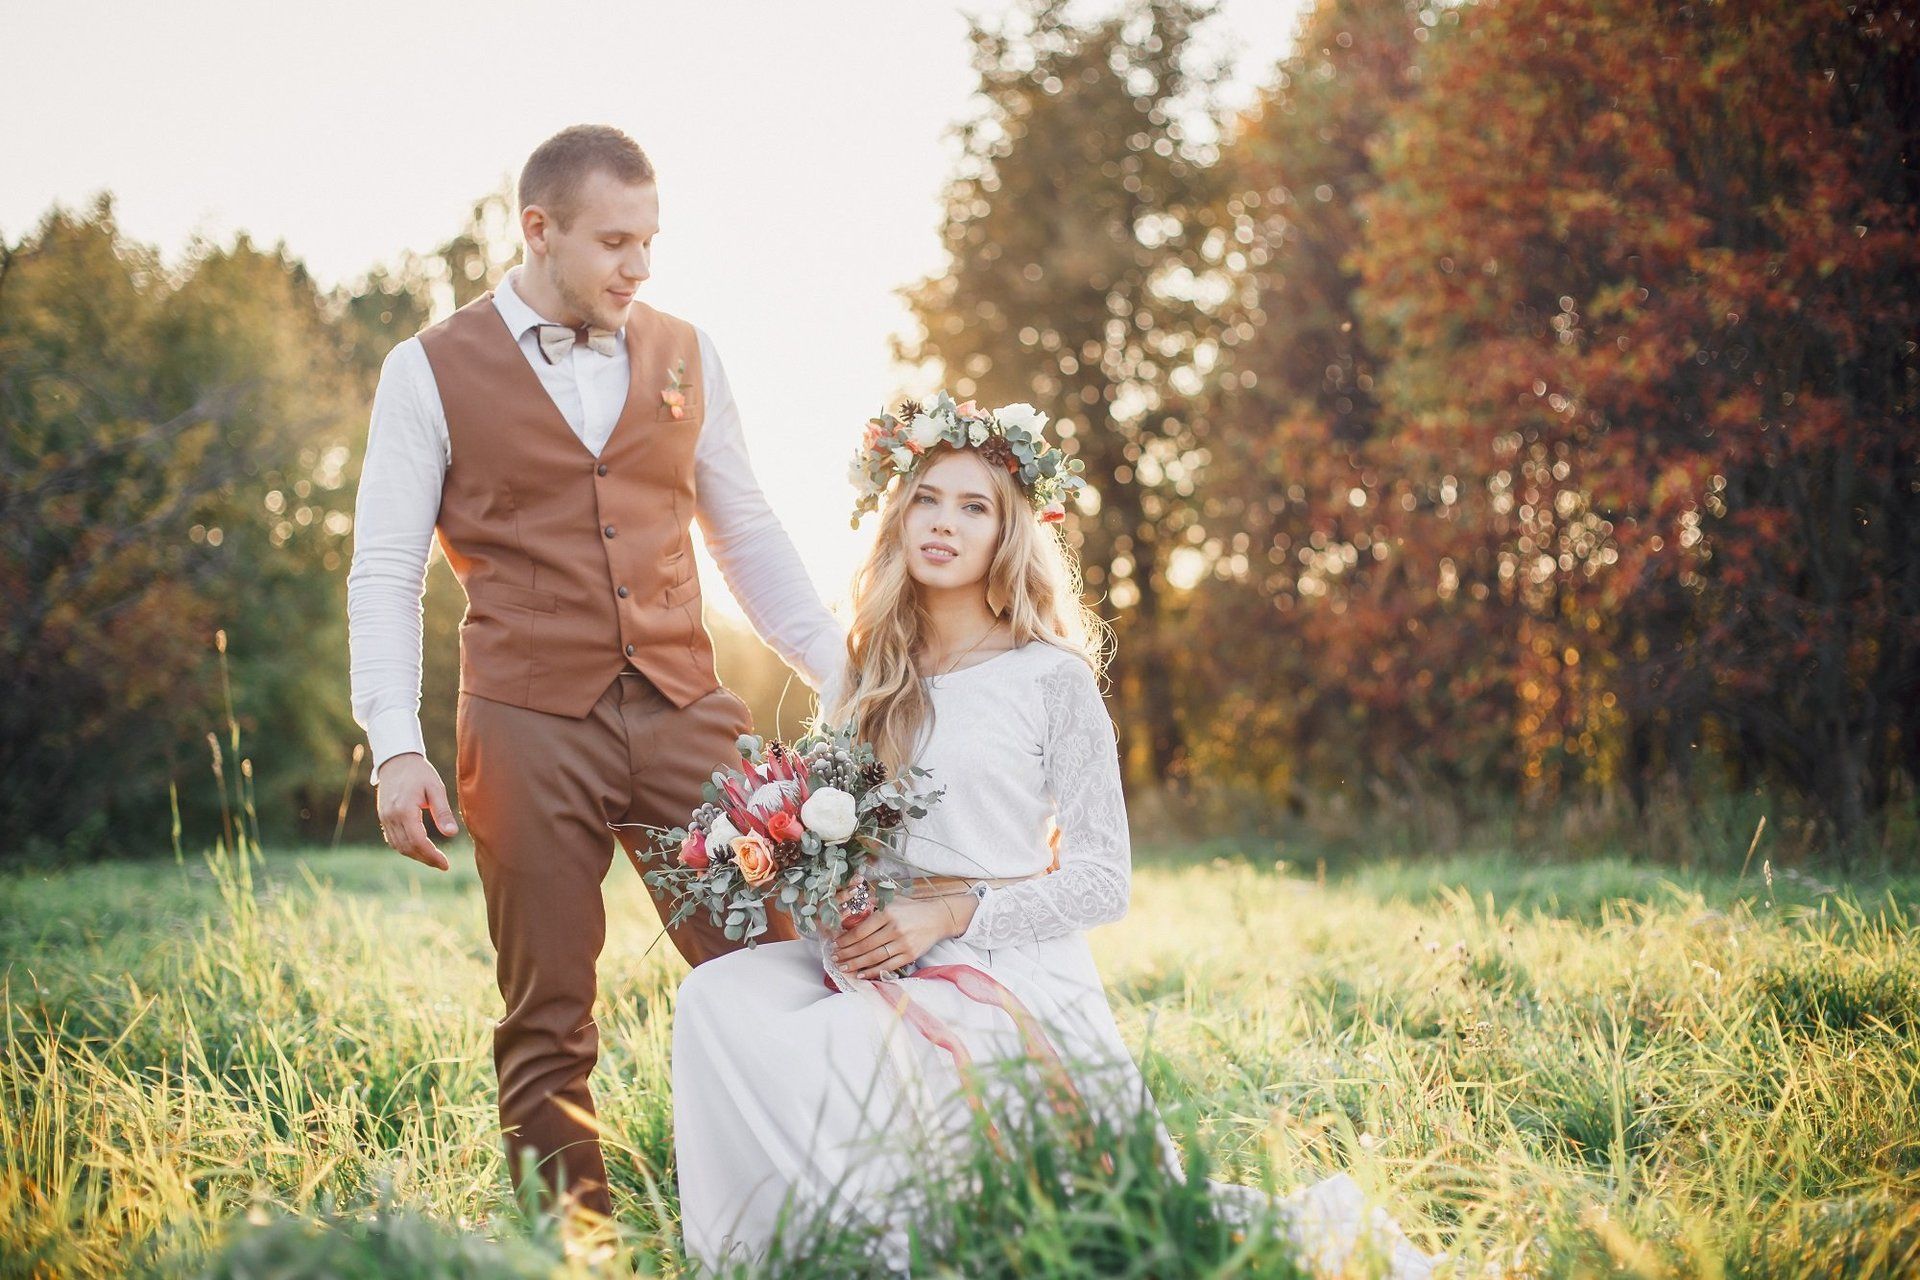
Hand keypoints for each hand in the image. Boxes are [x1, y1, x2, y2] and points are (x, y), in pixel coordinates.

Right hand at [375, 752, 458, 870]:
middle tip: (442, 864)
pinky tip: (418, 848)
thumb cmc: (420, 772)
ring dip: (415, 855)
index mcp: (404, 810)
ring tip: (433, 858)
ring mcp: (384, 817)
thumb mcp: (436, 788)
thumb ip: (443, 812)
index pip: (417, 841)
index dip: (431, 856)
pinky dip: (405, 847)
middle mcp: (391, 816)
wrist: (396, 760)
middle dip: (425, 859)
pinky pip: (392, 839)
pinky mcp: (383, 817)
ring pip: (398, 846)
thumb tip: (451, 834)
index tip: (445, 864)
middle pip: (407, 847)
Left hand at [832, 895, 974, 978]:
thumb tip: (850, 910)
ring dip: (856, 964)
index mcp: (888, 913)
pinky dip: (873, 971)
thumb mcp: (893, 900)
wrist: (938, 918)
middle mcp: (895, 928)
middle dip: (847, 954)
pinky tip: (861, 974)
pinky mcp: (910, 955)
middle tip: (835, 958)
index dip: (845, 939)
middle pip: (865, 945)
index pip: (861, 930)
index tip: (836, 944)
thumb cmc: (911, 909)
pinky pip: (887, 966)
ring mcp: (903, 943)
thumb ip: (872, 904)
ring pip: (874, 957)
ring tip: (844, 967)